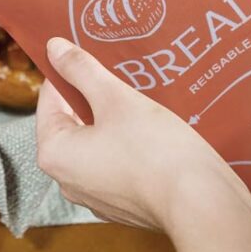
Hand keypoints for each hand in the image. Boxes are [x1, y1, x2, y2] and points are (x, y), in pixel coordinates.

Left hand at [36, 38, 250, 251]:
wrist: (200, 204)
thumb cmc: (154, 150)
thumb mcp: (115, 98)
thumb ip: (81, 70)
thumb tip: (53, 47)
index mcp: (54, 154)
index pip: (50, 98)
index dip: (70, 71)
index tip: (90, 52)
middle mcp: (67, 180)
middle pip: (72, 121)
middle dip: (93, 95)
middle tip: (119, 72)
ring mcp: (95, 196)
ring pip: (96, 140)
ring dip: (112, 117)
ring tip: (137, 95)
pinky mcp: (122, 204)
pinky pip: (114, 161)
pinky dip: (126, 142)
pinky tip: (149, 127)